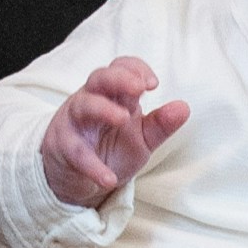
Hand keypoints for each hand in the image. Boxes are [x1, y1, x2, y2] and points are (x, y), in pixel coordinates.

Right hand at [39, 55, 188, 206]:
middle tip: (139, 88)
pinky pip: (76, 152)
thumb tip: (184, 108)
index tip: (153, 84)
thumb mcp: (141, 138)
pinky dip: (93, 166)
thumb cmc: (108, 148)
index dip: (136, 69)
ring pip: (84, 105)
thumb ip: (161, 125)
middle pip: (100, 77)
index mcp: (112, 94)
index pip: (121, 68)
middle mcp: (91, 100)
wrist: (76, 177)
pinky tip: (109, 179)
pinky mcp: (62, 147)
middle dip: (119, 78)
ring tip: (123, 119)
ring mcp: (74, 122)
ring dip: (103, 109)